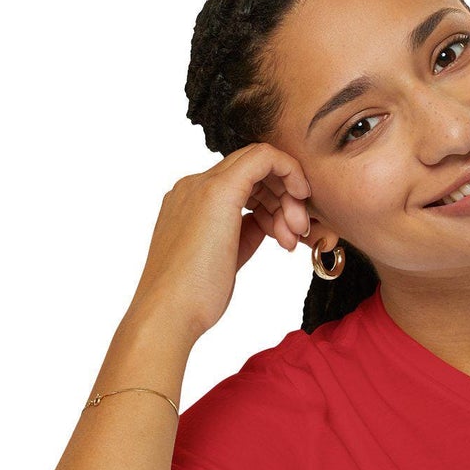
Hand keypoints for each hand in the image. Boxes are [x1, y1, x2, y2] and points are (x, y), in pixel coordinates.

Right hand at [126, 142, 311, 347]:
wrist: (169, 311)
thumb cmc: (194, 297)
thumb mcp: (227, 257)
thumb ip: (244, 233)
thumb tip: (267, 223)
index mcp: (190, 201)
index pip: (241, 183)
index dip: (272, 201)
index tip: (287, 230)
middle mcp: (193, 186)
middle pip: (252, 171)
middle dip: (284, 198)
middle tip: (297, 233)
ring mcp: (203, 186)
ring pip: (260, 163)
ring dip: (288, 197)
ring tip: (292, 238)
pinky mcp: (219, 191)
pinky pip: (264, 158)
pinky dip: (290, 172)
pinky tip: (300, 198)